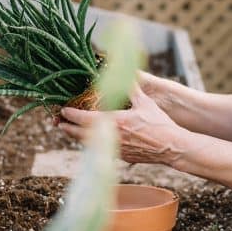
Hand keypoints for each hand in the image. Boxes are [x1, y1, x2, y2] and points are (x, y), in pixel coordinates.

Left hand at [57, 85, 183, 166]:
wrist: (171, 147)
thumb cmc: (159, 124)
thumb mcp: (144, 102)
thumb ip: (130, 88)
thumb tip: (123, 73)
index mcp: (114, 122)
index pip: (85, 119)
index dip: (71, 114)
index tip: (64, 110)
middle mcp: (111, 138)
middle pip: (81, 135)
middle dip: (68, 128)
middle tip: (59, 123)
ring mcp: (116, 150)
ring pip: (90, 145)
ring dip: (78, 137)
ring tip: (71, 131)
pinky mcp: (122, 157)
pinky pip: (101, 151)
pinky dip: (92, 144)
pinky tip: (93, 140)